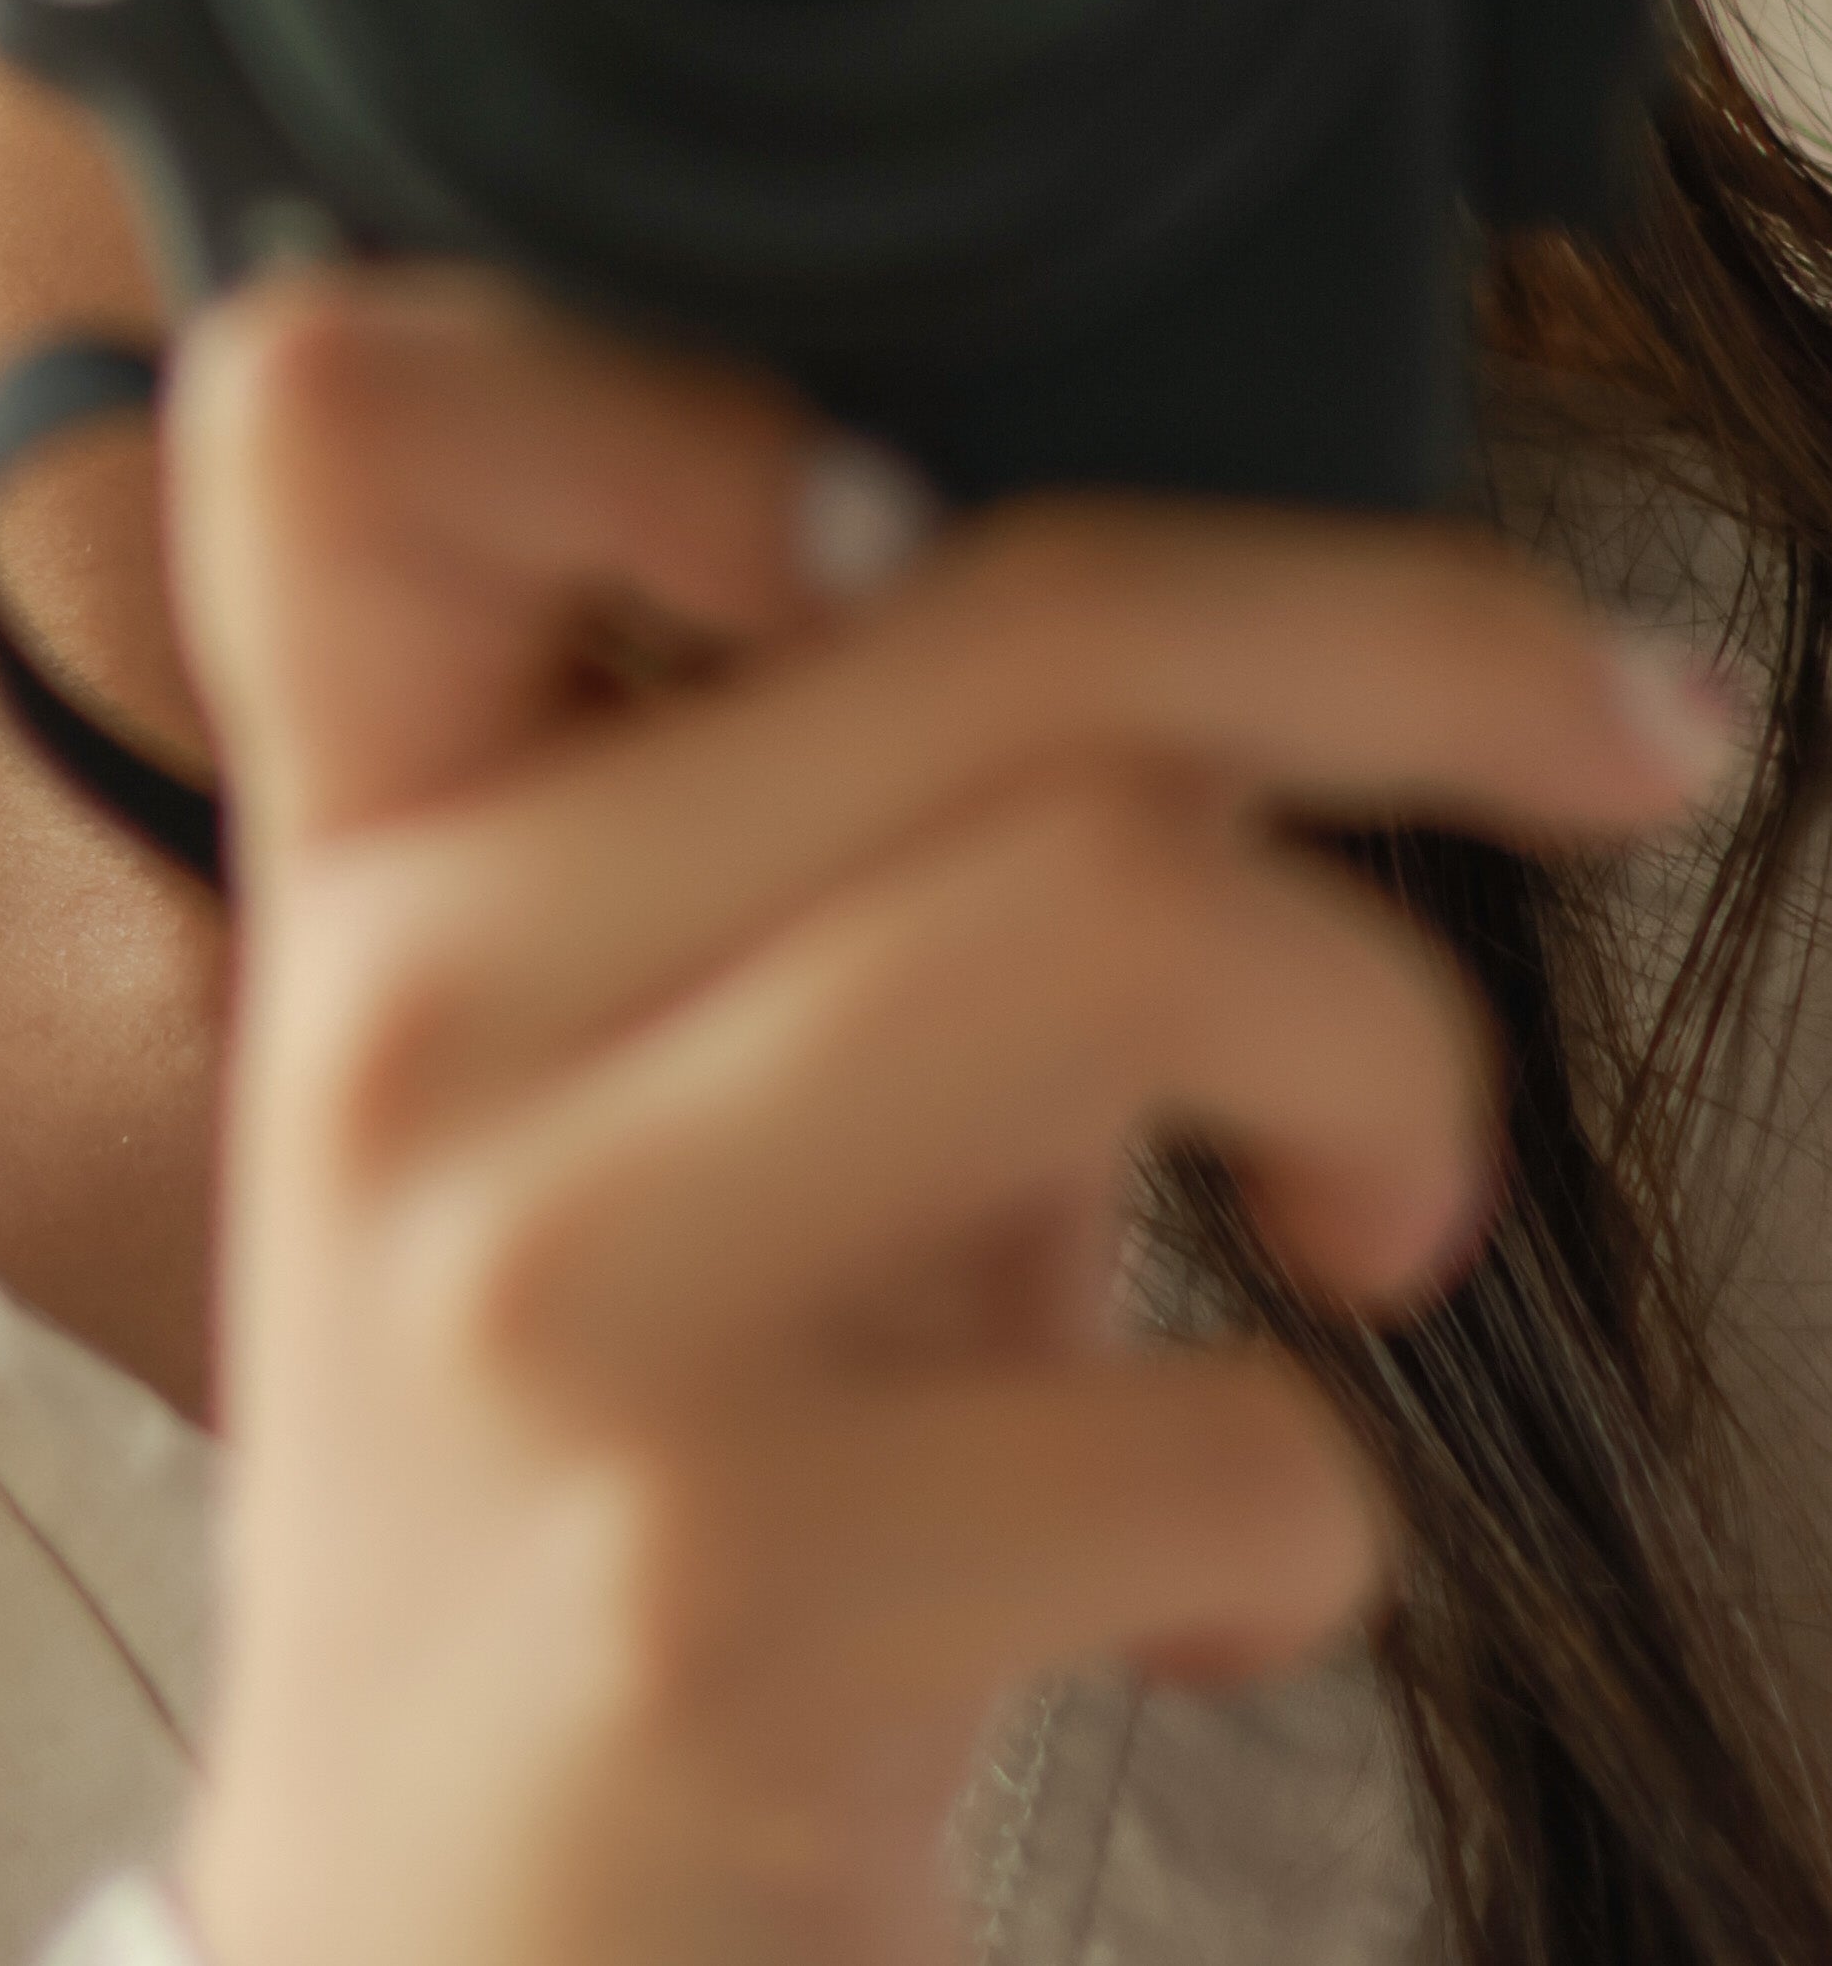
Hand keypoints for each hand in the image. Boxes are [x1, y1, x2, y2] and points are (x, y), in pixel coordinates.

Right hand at [159, 274, 1742, 1965]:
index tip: (909, 519)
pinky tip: (1212, 1584)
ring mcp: (540, 1298)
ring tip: (1384, 1217)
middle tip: (1628, 726)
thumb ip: (853, 871)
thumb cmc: (621, 1508)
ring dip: (1398, 1065)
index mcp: (376, 868)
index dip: (646, 383)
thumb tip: (1265, 682)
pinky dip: (1315, 1517)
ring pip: (1122, 917)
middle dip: (1419, 648)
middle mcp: (409, 1023)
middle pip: (999, 630)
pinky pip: (1211, 1432)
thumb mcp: (672, 1122)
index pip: (344, 418)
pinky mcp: (707, 1589)